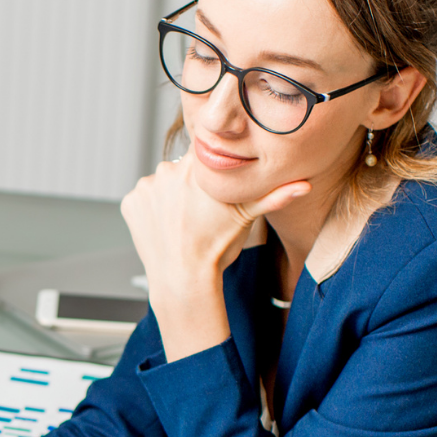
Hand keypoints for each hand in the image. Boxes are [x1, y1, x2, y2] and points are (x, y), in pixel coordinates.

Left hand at [120, 160, 309, 360]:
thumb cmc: (217, 249)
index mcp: (197, 166)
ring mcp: (146, 187)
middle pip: (180, 170)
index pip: (204, 157)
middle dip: (188, 187)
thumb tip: (306, 185)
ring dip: (168, 198)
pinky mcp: (130, 203)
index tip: (212, 192)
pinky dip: (150, 211)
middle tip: (199, 214)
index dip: (210, 175)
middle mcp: (167, 170)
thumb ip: (274, 196)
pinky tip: (165, 227)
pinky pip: (142, 201)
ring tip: (182, 222)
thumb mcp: (248, 217)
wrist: (184, 279)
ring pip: (160, 185)